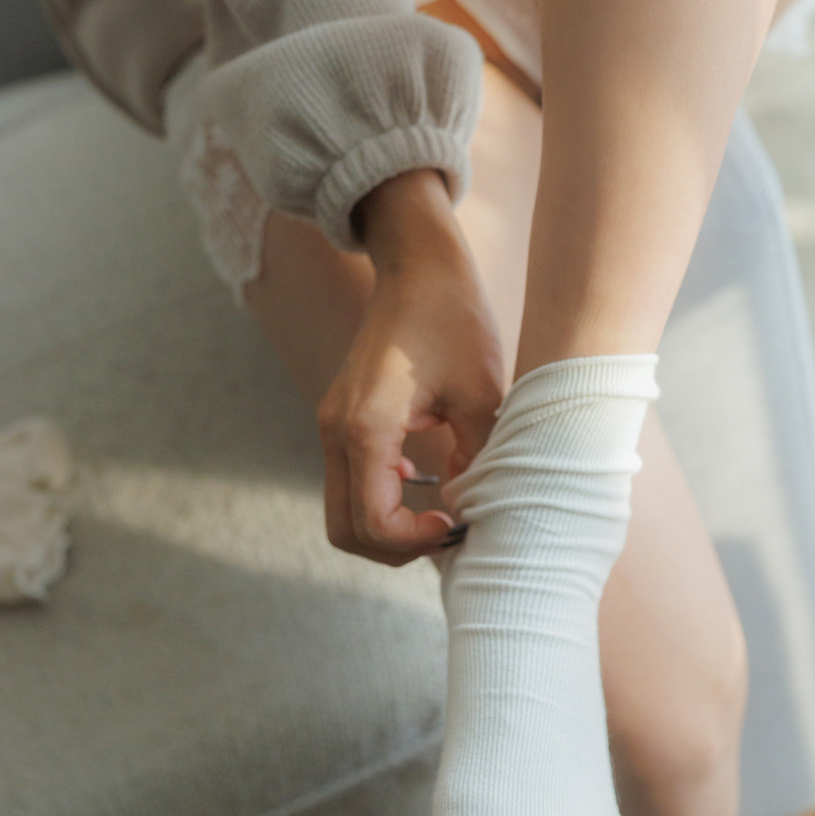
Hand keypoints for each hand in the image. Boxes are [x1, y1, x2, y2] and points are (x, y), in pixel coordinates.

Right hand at [317, 169, 503, 565]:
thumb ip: (477, 460)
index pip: (374, 523)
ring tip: (440, 515)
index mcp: (367, 426)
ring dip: (387, 527)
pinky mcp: (340, 419)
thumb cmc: (454, 320)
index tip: (458, 522)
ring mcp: (331, 425)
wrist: (419, 267)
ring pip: (343, 512)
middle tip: (447, 533)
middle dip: (395, 548)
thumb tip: (472, 510)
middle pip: (345, 532)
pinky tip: (423, 482)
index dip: (417, 542)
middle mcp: (336, 430)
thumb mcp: (483, 395)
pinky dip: (379, 500)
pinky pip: (349, 482)